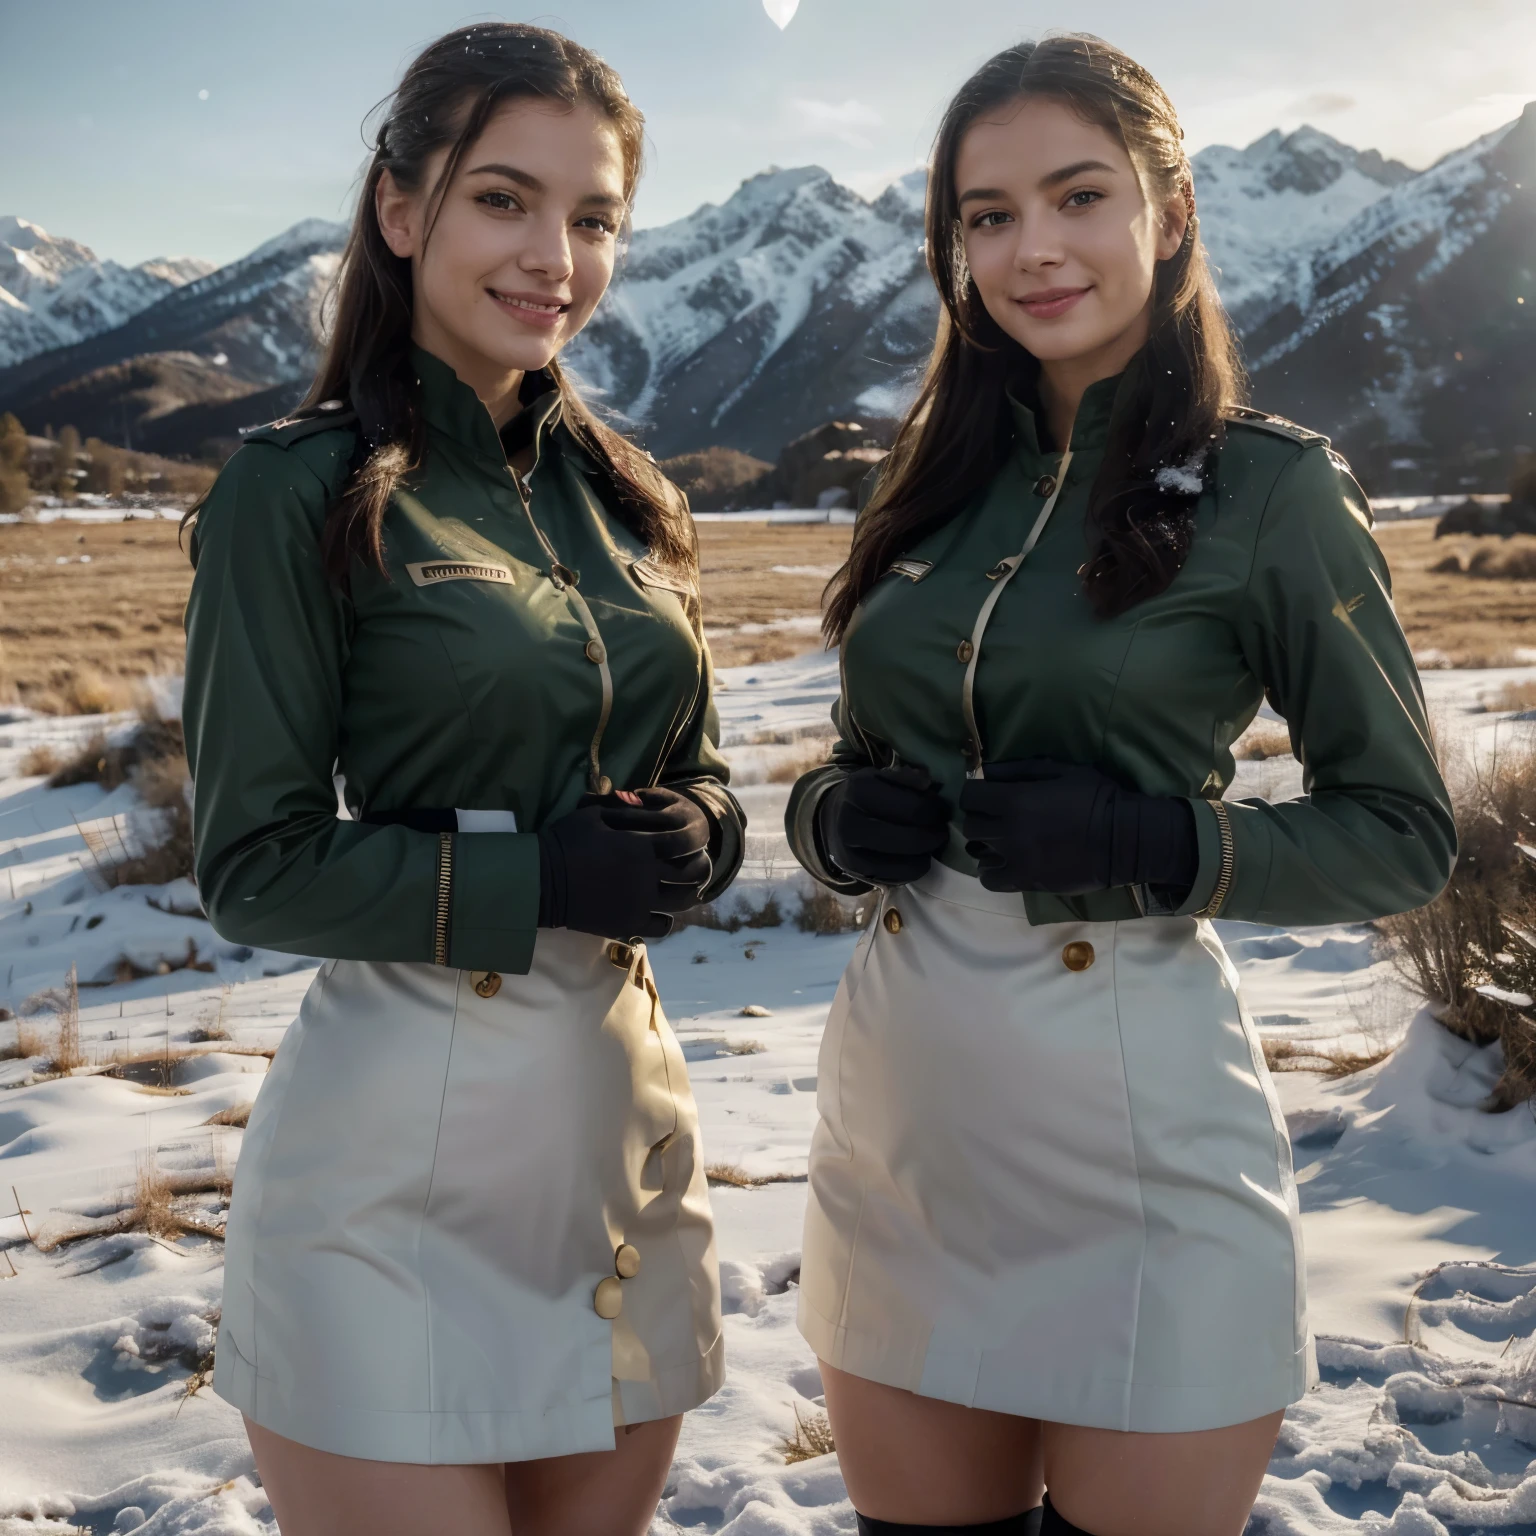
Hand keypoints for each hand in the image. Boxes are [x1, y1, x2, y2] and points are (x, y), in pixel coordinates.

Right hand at [538, 786, 712, 939]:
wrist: (542, 882)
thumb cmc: (565, 842)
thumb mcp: (592, 814)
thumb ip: (622, 808)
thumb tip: (641, 797)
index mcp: (641, 847)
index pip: (684, 843)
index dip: (694, 841)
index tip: (694, 841)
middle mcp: (647, 876)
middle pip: (691, 873)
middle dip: (699, 866)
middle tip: (696, 863)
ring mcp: (640, 903)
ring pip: (683, 901)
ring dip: (689, 892)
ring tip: (685, 887)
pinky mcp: (630, 924)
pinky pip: (663, 925)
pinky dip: (666, 918)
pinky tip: (659, 910)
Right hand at [818, 764, 949, 886]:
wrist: (832, 821)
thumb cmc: (865, 796)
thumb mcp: (879, 776)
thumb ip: (905, 777)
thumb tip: (927, 783)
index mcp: (859, 791)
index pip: (913, 807)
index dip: (935, 809)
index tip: (941, 808)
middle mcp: (852, 823)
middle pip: (912, 838)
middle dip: (935, 833)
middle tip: (941, 828)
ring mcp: (853, 852)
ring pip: (909, 861)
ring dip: (928, 852)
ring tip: (930, 841)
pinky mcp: (859, 873)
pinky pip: (902, 876)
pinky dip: (916, 866)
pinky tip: (916, 854)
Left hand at [958, 758, 1196, 897]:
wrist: (1124, 840)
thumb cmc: (1098, 798)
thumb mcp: (1063, 770)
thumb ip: (1022, 769)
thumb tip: (989, 770)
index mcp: (1016, 799)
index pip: (970, 796)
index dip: (975, 794)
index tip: (986, 795)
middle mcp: (1009, 830)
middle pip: (971, 825)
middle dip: (980, 818)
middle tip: (997, 817)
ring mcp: (1016, 858)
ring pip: (978, 852)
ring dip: (986, 844)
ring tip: (1003, 842)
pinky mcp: (1026, 881)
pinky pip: (990, 880)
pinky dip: (991, 872)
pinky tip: (1005, 864)